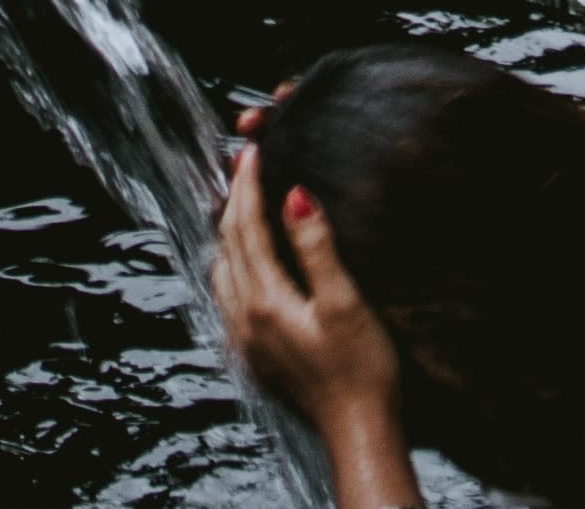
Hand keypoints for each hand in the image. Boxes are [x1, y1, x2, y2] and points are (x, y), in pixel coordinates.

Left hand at [213, 145, 406, 468]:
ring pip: (222, 271)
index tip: (252, 151)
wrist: (358, 432)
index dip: (249, 185)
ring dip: (229, 233)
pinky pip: (228, 298)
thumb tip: (294, 195)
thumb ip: (316, 247)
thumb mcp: (345, 302)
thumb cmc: (362, 371)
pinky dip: (232, 266)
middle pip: (228, 245)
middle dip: (235, 201)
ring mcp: (245, 341)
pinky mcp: (253, 357)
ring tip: (243, 205)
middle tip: (245, 167)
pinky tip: (247, 263)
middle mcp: (244, 320)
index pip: (247, 227)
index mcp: (265, 301)